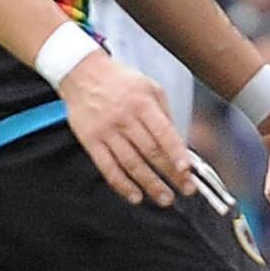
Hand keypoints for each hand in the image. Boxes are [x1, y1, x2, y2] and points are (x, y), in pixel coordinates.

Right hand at [59, 50, 193, 205]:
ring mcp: (106, 131)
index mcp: (143, 103)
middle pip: (150, 152)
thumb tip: (179, 142)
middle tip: (185, 190)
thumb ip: (165, 114)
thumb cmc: (120, 81)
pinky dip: (122, 185)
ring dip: (150, 184)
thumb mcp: (150, 87)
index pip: (164, 132)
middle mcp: (125, 118)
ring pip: (131, 164)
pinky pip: (108, 168)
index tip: (187, 171)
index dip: (176, 153)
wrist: (82, 73)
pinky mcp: (90, 141)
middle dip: (170, 174)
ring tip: (165, 198)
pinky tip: (135, 195)